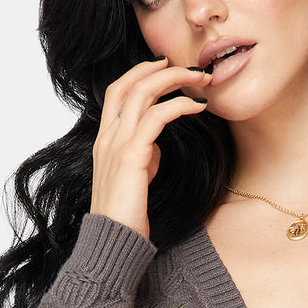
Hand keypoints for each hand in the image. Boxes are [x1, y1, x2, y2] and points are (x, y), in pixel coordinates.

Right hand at [90, 54, 212, 240]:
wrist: (113, 242)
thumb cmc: (125, 217)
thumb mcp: (133, 180)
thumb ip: (141, 158)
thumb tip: (155, 147)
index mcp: (104, 141)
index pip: (118, 92)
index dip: (140, 73)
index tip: (165, 65)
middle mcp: (107, 137)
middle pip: (130, 84)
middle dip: (163, 69)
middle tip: (193, 69)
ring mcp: (116, 145)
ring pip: (143, 93)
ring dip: (176, 80)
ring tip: (202, 80)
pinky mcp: (132, 156)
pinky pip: (157, 117)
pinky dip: (180, 105)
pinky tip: (198, 106)